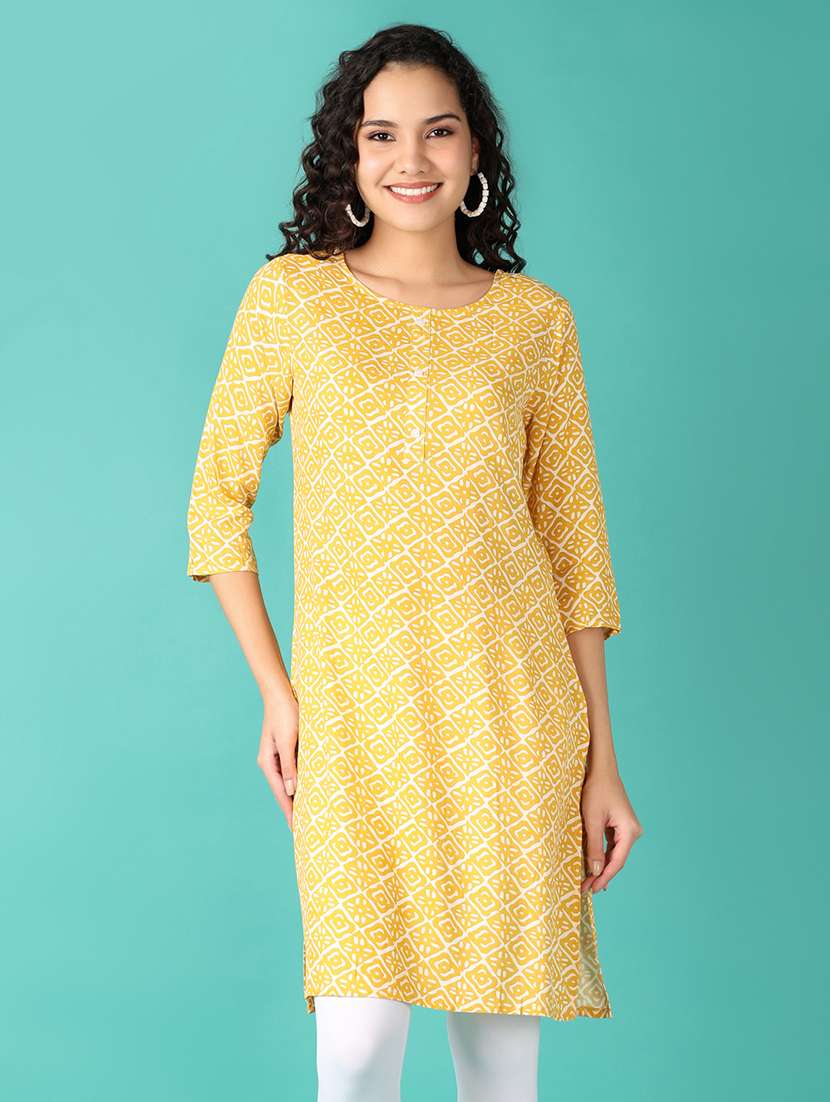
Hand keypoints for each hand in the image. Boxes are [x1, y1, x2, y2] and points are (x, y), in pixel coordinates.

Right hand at [256, 688, 299, 831]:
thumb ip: (290, 765)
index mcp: (268, 763)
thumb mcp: (288, 740)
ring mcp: (277, 757)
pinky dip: (299, 783)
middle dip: (292, 809)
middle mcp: (271, 763)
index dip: (290, 812)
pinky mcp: (285, 750)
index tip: (296, 830)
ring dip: (296, 797)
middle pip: (283, 791)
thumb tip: (292, 790)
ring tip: (306, 814)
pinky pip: (292, 771)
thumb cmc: (285, 714)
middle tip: (303, 830)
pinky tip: (306, 789)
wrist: (280, 693)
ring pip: (288, 782)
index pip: (281, 793)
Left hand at [580, 767, 643, 893]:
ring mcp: (627, 828)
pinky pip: (611, 844)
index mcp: (630, 831)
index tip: (591, 889)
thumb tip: (595, 871)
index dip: (604, 877)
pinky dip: (601, 854)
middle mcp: (633, 831)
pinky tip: (592, 864)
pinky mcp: (620, 825)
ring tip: (587, 881)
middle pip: (616, 859)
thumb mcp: (592, 820)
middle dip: (601, 874)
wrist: (601, 769)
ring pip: (613, 853)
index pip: (617, 862)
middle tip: (585, 889)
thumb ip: (594, 847)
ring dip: (600, 865)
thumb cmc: (596, 791)